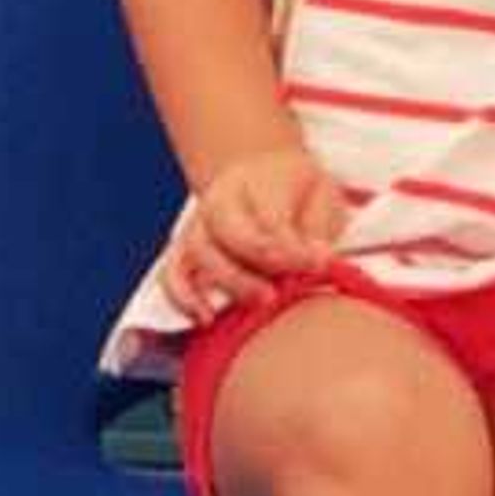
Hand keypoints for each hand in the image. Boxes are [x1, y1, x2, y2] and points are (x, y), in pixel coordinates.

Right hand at [167, 140, 348, 312]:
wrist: (264, 177)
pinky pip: (173, 275)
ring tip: (261, 303)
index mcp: (254, 180)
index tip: (320, 264)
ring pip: (198, 254)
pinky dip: (184, 298)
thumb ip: (318, 227)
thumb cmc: (296, 192)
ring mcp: (198, 226)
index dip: (294, 248)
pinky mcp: (185, 253)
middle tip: (282, 292)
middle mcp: (218, 201)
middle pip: (226, 234)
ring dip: (229, 283)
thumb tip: (318, 258)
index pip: (269, 218)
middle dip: (258, 265)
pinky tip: (206, 318)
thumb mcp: (321, 195)